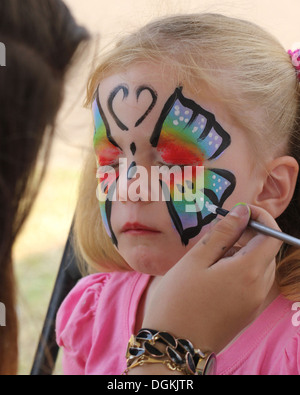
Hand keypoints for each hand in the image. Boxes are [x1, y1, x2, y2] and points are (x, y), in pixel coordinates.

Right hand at [134, 204, 281, 373]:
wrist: (174, 345)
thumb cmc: (179, 299)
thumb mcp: (196, 260)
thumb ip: (222, 233)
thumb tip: (242, 212)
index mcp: (249, 272)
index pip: (273, 235)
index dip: (261, 217)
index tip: (239, 211)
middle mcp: (259, 288)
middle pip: (267, 250)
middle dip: (248, 233)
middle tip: (219, 230)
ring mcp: (255, 303)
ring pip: (260, 265)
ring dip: (243, 251)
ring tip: (212, 253)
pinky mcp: (248, 312)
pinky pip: (253, 281)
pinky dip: (240, 268)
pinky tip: (215, 272)